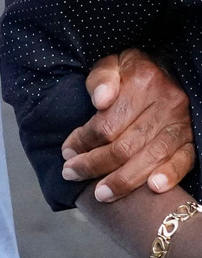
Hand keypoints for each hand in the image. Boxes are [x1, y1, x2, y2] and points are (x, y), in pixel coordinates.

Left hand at [61, 48, 194, 201]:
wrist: (168, 70)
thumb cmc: (132, 71)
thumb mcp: (112, 63)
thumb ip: (101, 78)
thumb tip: (99, 100)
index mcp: (142, 81)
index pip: (107, 122)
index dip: (84, 141)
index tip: (67, 153)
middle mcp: (164, 103)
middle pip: (125, 145)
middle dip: (95, 165)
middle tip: (72, 174)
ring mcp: (180, 124)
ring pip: (150, 158)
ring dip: (123, 181)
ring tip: (101, 194)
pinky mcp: (191, 140)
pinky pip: (183, 162)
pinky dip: (169, 176)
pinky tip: (152, 188)